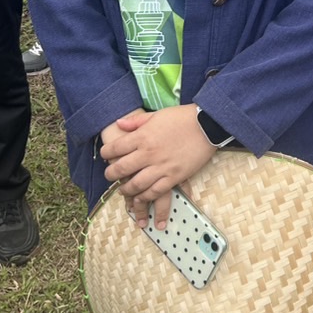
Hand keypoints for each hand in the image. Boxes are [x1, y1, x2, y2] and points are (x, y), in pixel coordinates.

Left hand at [100, 106, 216, 227]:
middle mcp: (148, 153)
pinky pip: (155, 191)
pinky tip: (140, 197)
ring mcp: (161, 167)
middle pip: (122, 169)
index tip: (105, 155)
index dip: (106, 153)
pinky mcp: (174, 177)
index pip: (116, 148)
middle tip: (109, 175)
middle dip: (111, 174)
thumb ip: (136, 121)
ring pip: (136, 184)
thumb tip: (119, 123)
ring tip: (123, 190)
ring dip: (126, 189)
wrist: (207, 125)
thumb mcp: (157, 115)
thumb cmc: (182, 117)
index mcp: (143, 136)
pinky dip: (145, 197)